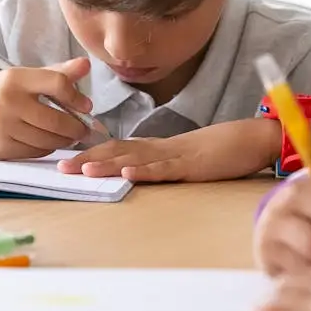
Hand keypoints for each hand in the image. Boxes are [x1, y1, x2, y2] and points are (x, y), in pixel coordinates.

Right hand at [0, 57, 93, 158]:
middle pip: (58, 118)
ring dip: (64, 140)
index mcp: (15, 78)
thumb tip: (86, 65)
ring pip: (49, 139)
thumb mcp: (19, 78)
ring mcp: (4, 126)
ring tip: (68, 137)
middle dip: (76, 127)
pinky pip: (36, 152)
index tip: (86, 106)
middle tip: (83, 129)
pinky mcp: (1, 147)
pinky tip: (47, 142)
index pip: (57, 83)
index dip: (77, 97)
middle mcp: (9, 100)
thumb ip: (54, 73)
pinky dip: (47, 148)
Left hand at [56, 119, 275, 181]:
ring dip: (109, 164)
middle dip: (88, 159)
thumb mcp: (184, 160)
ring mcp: (176, 155)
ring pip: (137, 158)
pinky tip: (129, 172)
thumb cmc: (220, 150)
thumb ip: (161, 164)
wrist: (251, 138)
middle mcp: (160, 149)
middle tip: (59, 167)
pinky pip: (167, 168)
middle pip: (118, 151)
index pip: (117, 149)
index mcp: (156, 148)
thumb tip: (136, 171)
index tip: (64, 162)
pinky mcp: (193, 165)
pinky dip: (147, 170)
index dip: (90, 154)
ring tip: (83, 169)